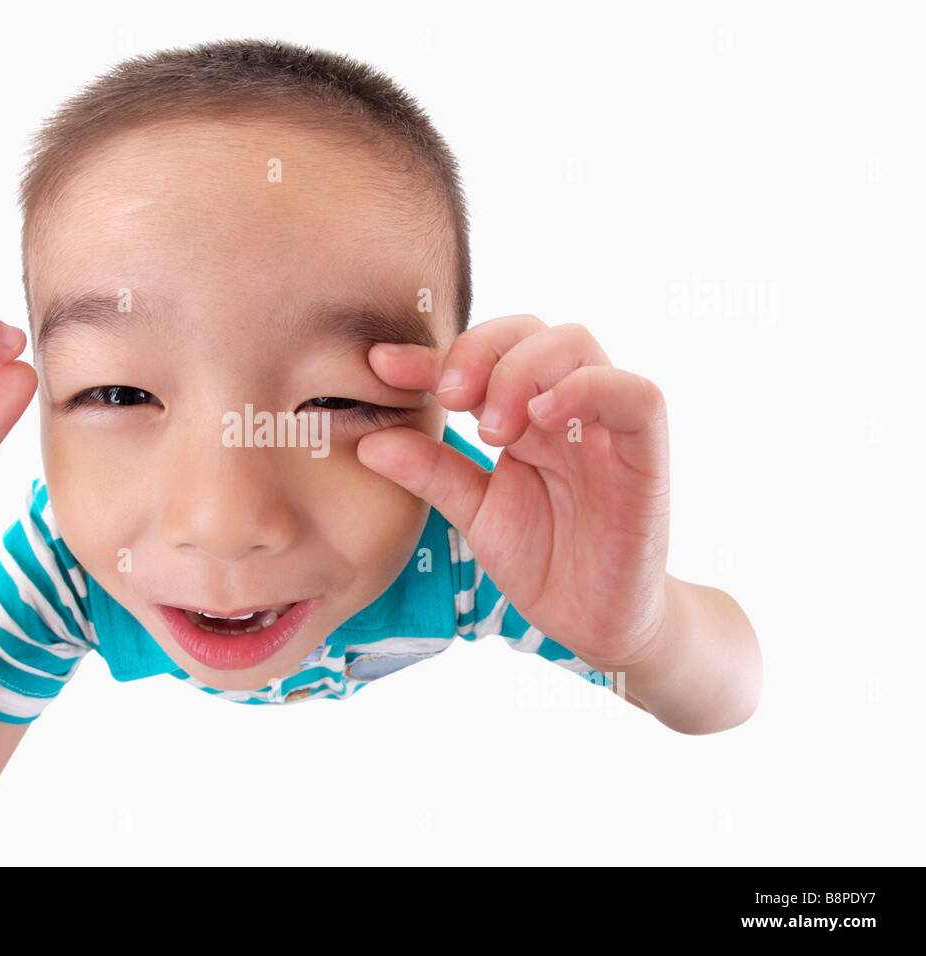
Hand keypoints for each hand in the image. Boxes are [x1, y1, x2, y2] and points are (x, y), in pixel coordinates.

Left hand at [356, 315, 670, 668]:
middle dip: (479, 351)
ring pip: (576, 344)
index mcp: (522, 413)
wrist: (594, 621)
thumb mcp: (473, 512)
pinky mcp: (647, 454)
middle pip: (529, 330)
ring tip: (491, 426)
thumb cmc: (543, 559)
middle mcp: (564, 407)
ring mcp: (606, 425)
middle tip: (449, 398)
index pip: (480, 356)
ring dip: (522, 369)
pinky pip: (636, 395)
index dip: (430, 354)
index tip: (381, 364)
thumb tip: (367, 441)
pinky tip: (543, 417)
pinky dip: (588, 390)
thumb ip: (429, 471)